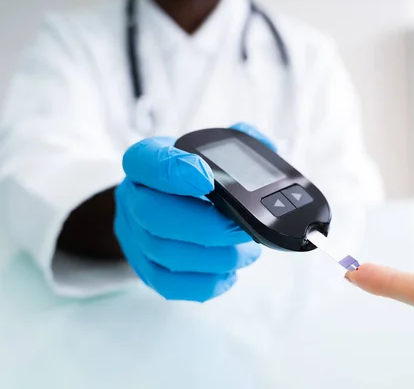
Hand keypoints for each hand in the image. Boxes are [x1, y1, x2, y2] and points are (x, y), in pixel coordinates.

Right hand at [114, 123, 274, 301]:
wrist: (166, 203)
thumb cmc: (194, 175)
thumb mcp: (209, 150)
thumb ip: (236, 143)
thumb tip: (266, 147)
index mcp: (146, 160)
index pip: (146, 161)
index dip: (174, 171)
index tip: (207, 178)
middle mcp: (132, 197)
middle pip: (154, 215)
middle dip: (207, 227)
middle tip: (244, 229)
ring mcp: (134, 236)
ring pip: (165, 254)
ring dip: (216, 257)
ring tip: (248, 251)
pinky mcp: (144, 268)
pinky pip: (168, 284)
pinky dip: (205, 282)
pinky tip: (230, 272)